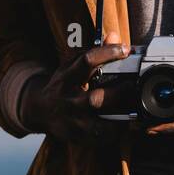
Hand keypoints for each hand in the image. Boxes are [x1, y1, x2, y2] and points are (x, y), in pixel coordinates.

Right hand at [21, 31, 136, 144]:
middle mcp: (69, 101)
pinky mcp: (77, 137)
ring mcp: (73, 122)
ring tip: (133, 109)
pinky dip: (115, 132)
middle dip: (119, 92)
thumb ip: (94, 52)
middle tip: (133, 84)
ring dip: (120, 118)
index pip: (86, 62)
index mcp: (67, 78)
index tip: (125, 49)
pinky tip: (125, 123)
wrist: (40, 110)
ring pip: (99, 125)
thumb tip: (115, 36)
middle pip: (95, 99)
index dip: (106, 53)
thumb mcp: (72, 65)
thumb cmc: (63, 84)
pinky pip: (101, 138)